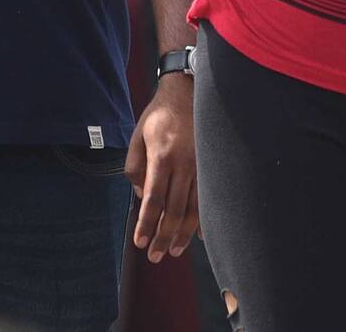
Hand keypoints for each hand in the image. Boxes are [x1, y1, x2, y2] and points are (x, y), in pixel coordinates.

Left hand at [126, 73, 198, 261]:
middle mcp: (184, 163)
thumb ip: (134, 168)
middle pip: (174, 210)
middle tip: (156, 256)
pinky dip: (203, 218)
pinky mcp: (211, 162)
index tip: (140, 243)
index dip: (146, 226)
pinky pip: (208, 196)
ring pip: (194, 207)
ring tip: (175, 250)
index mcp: (162, 157)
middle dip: (163, 237)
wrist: (188, 89)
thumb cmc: (160, 114)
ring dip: (183, 233)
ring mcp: (201, 163)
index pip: (153, 201)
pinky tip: (198, 233)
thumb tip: (141, 195)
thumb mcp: (137, 137)